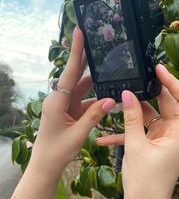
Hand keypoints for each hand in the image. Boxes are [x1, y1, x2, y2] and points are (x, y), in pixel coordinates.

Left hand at [30, 27, 115, 176]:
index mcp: (57, 101)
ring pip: (82, 87)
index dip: (75, 52)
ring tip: (109, 67)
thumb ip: (95, 115)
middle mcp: (60, 98)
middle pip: (75, 74)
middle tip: (95, 41)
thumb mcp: (78, 133)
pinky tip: (108, 94)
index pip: (69, 72)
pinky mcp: (70, 110)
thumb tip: (112, 99)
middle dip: (84, 58)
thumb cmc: (57, 150)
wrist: (46, 165)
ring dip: (95, 80)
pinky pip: (85, 99)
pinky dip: (96, 97)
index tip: (78, 33)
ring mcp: (65, 104)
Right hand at [96, 64, 178, 198]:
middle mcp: (175, 134)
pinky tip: (106, 137)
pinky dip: (130, 131)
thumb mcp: (135, 146)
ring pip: (154, 116)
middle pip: (168, 104)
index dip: (174, 82)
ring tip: (121, 100)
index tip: (159, 70)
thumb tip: (127, 94)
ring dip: (137, 110)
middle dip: (151, 92)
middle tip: (136, 79)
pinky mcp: (155, 144)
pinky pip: (144, 131)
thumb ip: (131, 118)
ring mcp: (165, 139)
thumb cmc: (145, 182)